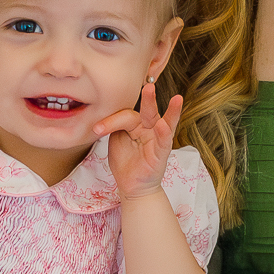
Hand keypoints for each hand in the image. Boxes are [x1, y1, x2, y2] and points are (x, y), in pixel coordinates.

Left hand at [96, 82, 182, 198]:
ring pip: (165, 123)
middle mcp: (150, 129)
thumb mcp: (117, 140)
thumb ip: (115, 125)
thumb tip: (104, 111)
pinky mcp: (161, 154)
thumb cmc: (125, 161)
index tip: (97, 129)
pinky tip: (164, 126)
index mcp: (137, 123)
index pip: (126, 115)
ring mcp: (157, 140)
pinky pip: (164, 142)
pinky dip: (164, 133)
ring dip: (172, 112)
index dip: (111, 121)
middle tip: (148, 86)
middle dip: (149, 99)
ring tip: (177, 100)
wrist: (131, 186)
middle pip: (149, 111)